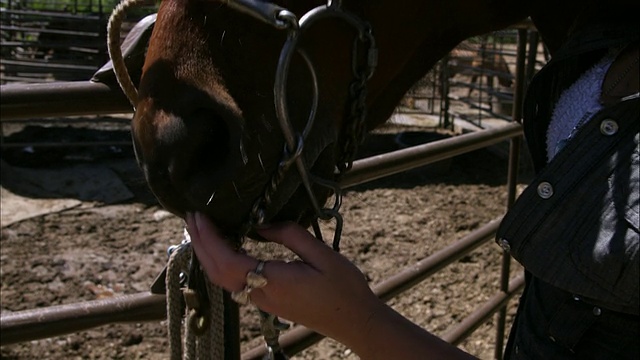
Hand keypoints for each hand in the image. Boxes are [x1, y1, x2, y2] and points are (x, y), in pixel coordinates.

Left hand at [185, 212, 383, 347]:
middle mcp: (261, 295)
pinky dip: (221, 262)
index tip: (199, 215)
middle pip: (216, 272)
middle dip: (199, 243)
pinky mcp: (267, 301)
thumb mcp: (321, 254)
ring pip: (222, 279)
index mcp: (273, 282)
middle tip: (191, 217)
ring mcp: (262, 301)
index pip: (227, 261)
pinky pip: (235, 282)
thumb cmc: (343, 288)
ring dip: (208, 253)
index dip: (208, 238)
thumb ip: (289, 235)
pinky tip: (226, 246)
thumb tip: (260, 225)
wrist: (355, 321)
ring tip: (203, 228)